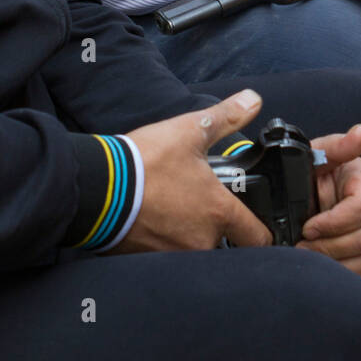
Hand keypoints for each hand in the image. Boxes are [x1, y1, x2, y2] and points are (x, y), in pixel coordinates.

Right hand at [117, 90, 271, 252]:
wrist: (98, 186)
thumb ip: (227, 117)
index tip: (254, 221)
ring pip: (194, 249)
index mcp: (219, 211)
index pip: (258, 238)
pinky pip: (166, 255)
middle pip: (224, 243)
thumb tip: (254, 100)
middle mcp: (202, 240)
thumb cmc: (146, 161)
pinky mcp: (149, 260)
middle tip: (199, 203)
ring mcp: (175, 255)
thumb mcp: (190, 131)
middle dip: (216, 226)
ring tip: (172, 208)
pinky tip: (152, 219)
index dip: (262, 230)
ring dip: (188, 234)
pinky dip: (162, 241)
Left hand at [296, 123, 360, 285]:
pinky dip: (349, 277)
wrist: (302, 198)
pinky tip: (327, 271)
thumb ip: (335, 147)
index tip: (307, 228)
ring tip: (311, 262)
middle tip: (302, 249)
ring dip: (338, 266)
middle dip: (330, 248)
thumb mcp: (311, 157)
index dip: (334, 224)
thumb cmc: (305, 176)